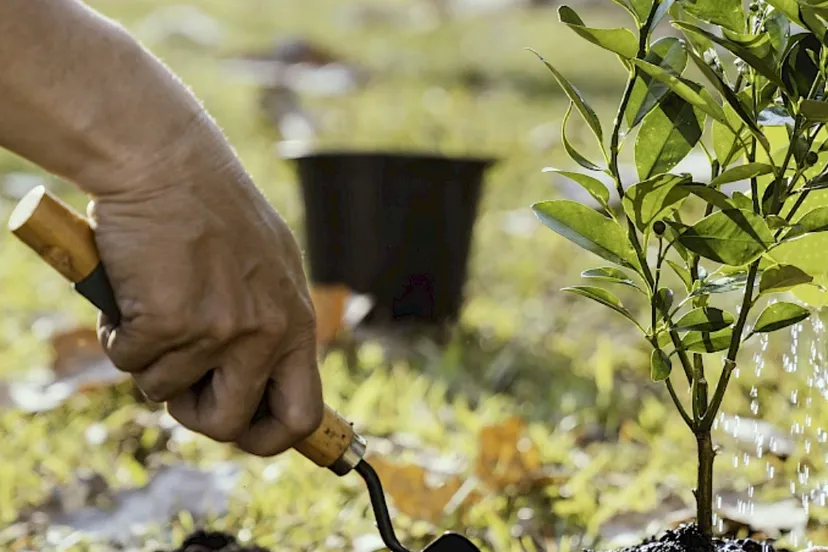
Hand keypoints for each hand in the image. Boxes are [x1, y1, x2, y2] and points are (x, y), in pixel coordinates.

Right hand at [87, 130, 322, 456]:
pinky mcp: (170, 320)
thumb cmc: (213, 211)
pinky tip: (130, 292)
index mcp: (296, 322)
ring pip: (165, 391)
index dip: (270, 438)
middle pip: (229, 424)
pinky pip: (129, 361)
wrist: (168, 161)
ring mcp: (219, 330)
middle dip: (193, 412)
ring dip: (149, 358)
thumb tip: (260, 380)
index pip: (302, 414)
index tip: (245, 435)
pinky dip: (118, 335)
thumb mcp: (269, 269)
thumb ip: (271, 324)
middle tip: (178, 376)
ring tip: (153, 303)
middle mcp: (265, 333)